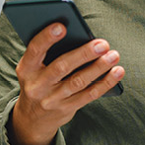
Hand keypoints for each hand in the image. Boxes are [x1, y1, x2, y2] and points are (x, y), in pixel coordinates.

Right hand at [8, 22, 123, 144]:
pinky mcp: (67, 109)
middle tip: (102, 43)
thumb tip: (80, 35)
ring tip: (114, 55)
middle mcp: (37, 85)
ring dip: (99, 67)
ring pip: (78, 81)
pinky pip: (89, 95)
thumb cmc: (39, 81)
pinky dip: (105, 82)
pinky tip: (117, 72)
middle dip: (84, 54)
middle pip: (62, 67)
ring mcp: (52, 99)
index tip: (62, 26)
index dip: (47, 38)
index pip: (35, 50)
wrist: (33, 118)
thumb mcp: (34, 68)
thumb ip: (49, 53)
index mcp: (26, 68)